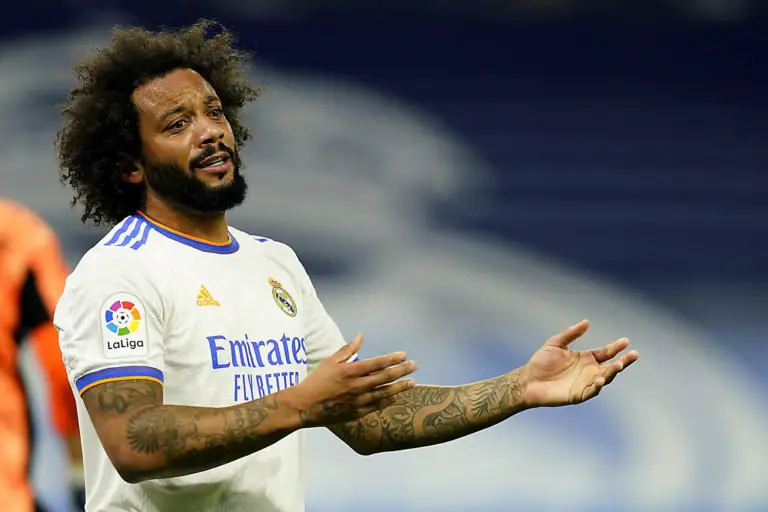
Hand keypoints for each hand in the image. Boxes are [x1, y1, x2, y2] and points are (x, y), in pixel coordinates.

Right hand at [290, 333, 417, 426]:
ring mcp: (358, 401)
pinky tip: (395, 396)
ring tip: (412, 383)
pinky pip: (377, 406)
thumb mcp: (330, 361)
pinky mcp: (357, 413)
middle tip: (414, 366)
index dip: (392, 358)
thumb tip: (360, 336)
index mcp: (350, 371)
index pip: (377, 363)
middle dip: (402, 371)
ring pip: (385, 393)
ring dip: (400, 387)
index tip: (404, 355)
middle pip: (385, 378)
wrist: (304, 406)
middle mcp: (357, 386)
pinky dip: (388, 400)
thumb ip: (348, 350)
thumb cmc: (316, 381)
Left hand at [520, 320, 637, 407]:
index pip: (605, 352)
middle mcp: (589, 371)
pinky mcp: (578, 395)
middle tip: (634, 354)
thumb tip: (587, 322)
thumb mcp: (556, 343)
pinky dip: (597, 386)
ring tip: (618, 365)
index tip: (625, 341)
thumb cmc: (540, 362)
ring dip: (612, 373)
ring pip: (604, 379)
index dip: (616, 347)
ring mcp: (585, 383)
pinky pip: (591, 391)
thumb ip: (571, 333)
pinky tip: (600, 380)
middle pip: (611, 366)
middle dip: (623, 362)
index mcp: (585, 358)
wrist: (527, 380)